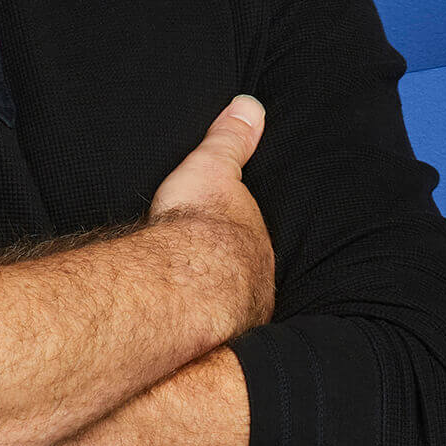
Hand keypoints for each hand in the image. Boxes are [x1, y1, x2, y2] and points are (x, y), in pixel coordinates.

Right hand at [148, 94, 275, 330]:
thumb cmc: (200, 220)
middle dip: (234, 275)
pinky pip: (210, 331)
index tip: (223, 237)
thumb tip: (250, 106)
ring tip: (199, 307)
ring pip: (234, 306)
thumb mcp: (214, 167)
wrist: (190, 274)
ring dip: (219, 306)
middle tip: (211, 274)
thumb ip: (230, 139)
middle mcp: (257, 280)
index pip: (250, 238)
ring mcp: (241, 312)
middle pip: (247, 275)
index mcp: (255, 242)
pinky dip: (201, 329)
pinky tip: (187, 333)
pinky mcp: (216, 339)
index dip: (236, 236)